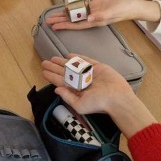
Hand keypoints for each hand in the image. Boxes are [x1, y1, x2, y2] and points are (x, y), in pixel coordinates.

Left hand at [40, 55, 156, 137]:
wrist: (117, 97)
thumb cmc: (99, 103)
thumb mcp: (80, 105)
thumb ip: (67, 97)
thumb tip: (56, 90)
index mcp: (76, 90)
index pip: (60, 82)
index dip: (51, 76)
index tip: (43, 72)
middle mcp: (81, 81)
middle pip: (64, 73)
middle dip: (54, 67)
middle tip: (44, 62)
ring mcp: (89, 73)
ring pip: (73, 66)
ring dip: (63, 62)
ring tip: (53, 58)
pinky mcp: (98, 67)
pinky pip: (86, 61)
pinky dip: (78, 58)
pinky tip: (69, 55)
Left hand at [44, 0, 159, 30]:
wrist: (132, 5)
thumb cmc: (124, 9)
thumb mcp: (113, 11)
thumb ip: (101, 16)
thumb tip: (88, 20)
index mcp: (95, 20)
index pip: (76, 24)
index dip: (65, 26)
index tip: (53, 27)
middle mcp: (92, 18)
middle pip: (73, 20)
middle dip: (60, 21)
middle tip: (47, 21)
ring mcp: (93, 12)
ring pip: (75, 14)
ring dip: (64, 15)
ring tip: (52, 17)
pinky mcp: (95, 6)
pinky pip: (81, 8)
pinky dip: (72, 9)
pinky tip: (65, 9)